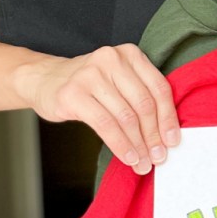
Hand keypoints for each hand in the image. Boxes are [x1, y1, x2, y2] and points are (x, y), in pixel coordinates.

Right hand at [20, 44, 179, 174]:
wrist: (44, 79)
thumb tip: (165, 136)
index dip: (168, 118)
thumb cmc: (89, 85)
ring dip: (138, 145)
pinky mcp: (73, 94)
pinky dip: (121, 145)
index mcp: (130, 54)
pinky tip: (128, 157)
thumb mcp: (119, 80)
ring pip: (126, 117)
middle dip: (154, 136)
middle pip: (144, 104)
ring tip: (143, 163)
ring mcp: (90, 75)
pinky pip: (106, 125)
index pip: (159, 89)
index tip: (173, 141)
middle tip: (158, 157)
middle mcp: (111, 59)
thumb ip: (141, 96)